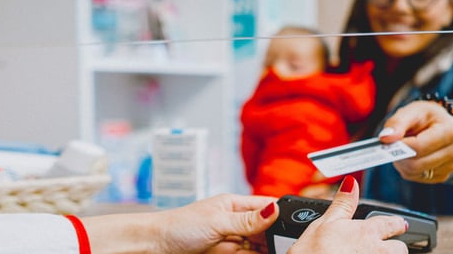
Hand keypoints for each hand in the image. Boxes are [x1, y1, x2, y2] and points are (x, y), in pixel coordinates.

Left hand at [158, 194, 277, 253]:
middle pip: (266, 229)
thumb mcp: (218, 221)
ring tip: (280, 251)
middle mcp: (236, 221)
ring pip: (259, 246)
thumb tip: (275, 210)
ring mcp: (232, 239)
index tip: (298, 223)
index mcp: (235, 204)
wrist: (154, 246)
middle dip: (276, 236)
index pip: (267, 205)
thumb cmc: (179, 226)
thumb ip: (248, 219)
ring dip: (267, 249)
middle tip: (288, 244)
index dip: (282, 213)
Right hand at [288, 176, 407, 253]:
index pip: (392, 223)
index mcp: (366, 232)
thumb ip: (343, 204)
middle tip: (379, 249)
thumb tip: (351, 182)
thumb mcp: (323, 224)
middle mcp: (378, 251)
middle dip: (394, 248)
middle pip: (400, 248)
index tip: (399, 224)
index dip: (396, 223)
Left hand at [379, 100, 452, 182]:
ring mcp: (452, 165)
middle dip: (400, 155)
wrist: (437, 123)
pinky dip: (409, 169)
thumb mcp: (411, 111)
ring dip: (402, 162)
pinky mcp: (444, 175)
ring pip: (415, 172)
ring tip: (403, 148)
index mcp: (451, 130)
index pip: (419, 146)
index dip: (400, 146)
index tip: (387, 141)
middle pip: (417, 163)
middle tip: (393, 145)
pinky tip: (411, 156)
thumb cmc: (424, 116)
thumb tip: (385, 138)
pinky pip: (418, 178)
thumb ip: (397, 123)